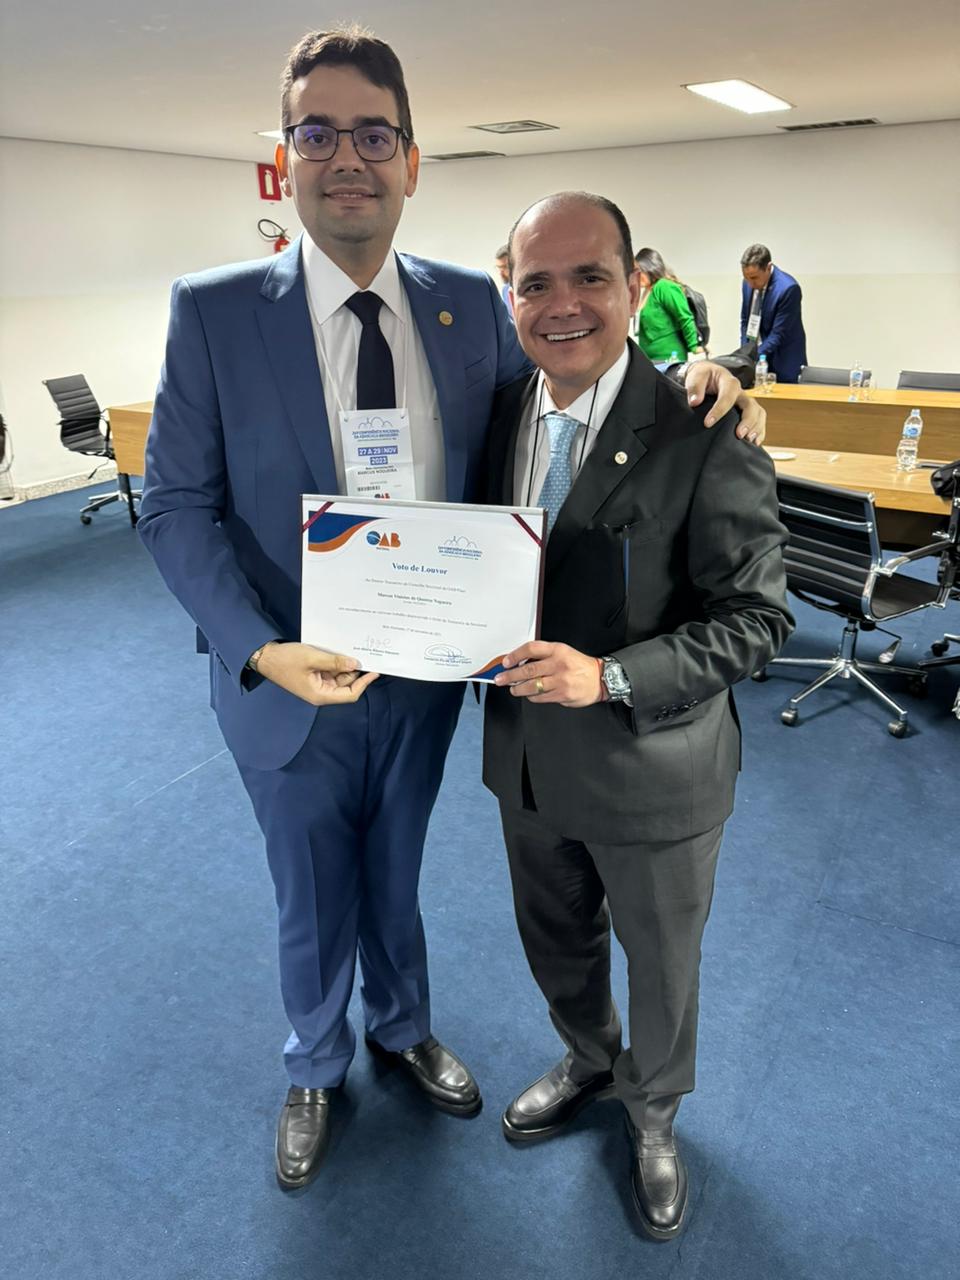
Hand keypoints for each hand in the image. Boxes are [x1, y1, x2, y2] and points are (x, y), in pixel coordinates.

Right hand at [257, 642, 378, 705]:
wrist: (265, 657)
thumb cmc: (286, 660)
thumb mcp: (312, 658)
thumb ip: (335, 662)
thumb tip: (355, 664)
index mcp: (321, 695)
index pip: (350, 694)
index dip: (364, 683)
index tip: (374, 671)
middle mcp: (321, 692)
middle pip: (346, 685)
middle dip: (355, 671)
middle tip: (365, 654)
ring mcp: (318, 684)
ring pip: (340, 677)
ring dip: (345, 665)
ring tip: (353, 650)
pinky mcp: (315, 676)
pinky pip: (331, 671)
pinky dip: (337, 663)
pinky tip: (341, 651)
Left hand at [494, 641, 602, 707]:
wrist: (600, 678)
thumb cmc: (579, 665)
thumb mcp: (563, 652)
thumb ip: (544, 655)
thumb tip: (519, 662)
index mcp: (558, 650)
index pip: (531, 649)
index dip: (515, 655)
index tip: (506, 662)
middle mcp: (559, 664)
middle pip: (528, 669)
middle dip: (510, 676)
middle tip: (500, 679)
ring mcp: (561, 681)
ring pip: (531, 686)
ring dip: (518, 688)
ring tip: (512, 689)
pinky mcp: (562, 695)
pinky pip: (540, 697)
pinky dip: (531, 696)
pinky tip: (528, 694)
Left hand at [684, 361, 765, 443]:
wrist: (709, 376)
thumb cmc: (703, 376)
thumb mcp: (696, 376)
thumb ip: (694, 387)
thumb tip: (694, 401)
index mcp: (728, 382)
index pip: (727, 396)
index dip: (719, 410)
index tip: (708, 423)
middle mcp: (740, 392)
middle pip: (750, 405)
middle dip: (747, 421)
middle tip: (739, 435)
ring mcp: (745, 402)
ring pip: (758, 413)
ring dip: (755, 427)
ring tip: (748, 440)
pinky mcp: (747, 411)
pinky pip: (759, 419)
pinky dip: (759, 431)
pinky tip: (754, 443)